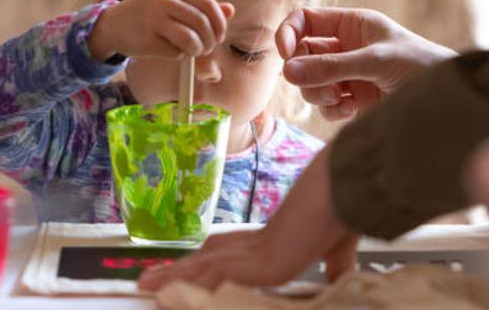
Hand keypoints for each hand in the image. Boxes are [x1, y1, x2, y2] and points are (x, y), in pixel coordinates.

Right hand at [89, 0, 234, 60]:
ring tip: (192, 52)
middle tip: (206, 49)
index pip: (208, 5)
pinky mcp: (147, 40)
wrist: (113, 24)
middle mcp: (165, 2)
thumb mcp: (174, 4)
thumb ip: (202, 7)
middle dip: (210, 41)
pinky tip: (170, 51)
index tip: (219, 36)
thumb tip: (230, 10)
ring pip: (191, 40)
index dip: (219, 23)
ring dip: (197, 51)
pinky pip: (175, 53)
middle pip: (202, 24)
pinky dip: (179, 56)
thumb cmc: (150, 15)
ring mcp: (154, 20)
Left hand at [138, 146, 358, 290]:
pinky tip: (168, 296)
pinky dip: (192, 286)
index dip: (203, 261)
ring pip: (204, 269)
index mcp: (270, 240)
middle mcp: (257, 244)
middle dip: (178, 271)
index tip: (186, 265)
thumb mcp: (337, 247)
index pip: (227, 252)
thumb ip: (335, 263)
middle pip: (207, 258)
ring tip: (144, 286)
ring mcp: (257, 253)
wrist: (344, 192)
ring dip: (174, 279)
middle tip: (147, 280)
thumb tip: (341, 273)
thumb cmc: (342, 213)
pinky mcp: (263, 265)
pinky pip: (218, 278)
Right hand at [275, 7, 455, 119]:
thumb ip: (331, 67)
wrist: (448, 102)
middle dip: (304, 71)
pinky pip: (326, 105)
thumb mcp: (375, 61)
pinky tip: (350, 111)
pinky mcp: (354, 101)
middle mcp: (347, 47)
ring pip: (310, 83)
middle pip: (302, 55)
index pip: (306, 20)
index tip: (284, 52)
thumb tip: (287, 72)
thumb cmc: (421, 66)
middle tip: (317, 83)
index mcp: (352, 24)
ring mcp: (349, 75)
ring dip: (317, 93)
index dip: (290, 33)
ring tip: (339, 99)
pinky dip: (332, 110)